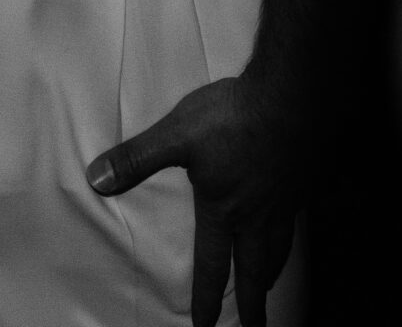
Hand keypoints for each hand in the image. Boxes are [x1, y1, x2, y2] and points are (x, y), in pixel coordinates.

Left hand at [88, 74, 300, 325]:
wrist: (293, 98)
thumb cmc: (233, 117)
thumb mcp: (176, 135)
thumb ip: (137, 159)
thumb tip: (98, 178)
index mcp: (223, 209)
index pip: (212, 264)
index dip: (207, 298)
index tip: (205, 326)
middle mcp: (257, 214)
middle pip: (255, 269)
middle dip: (253, 303)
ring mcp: (284, 199)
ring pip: (279, 247)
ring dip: (272, 271)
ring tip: (269, 283)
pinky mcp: (303, 179)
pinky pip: (298, 218)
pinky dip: (292, 232)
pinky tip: (290, 221)